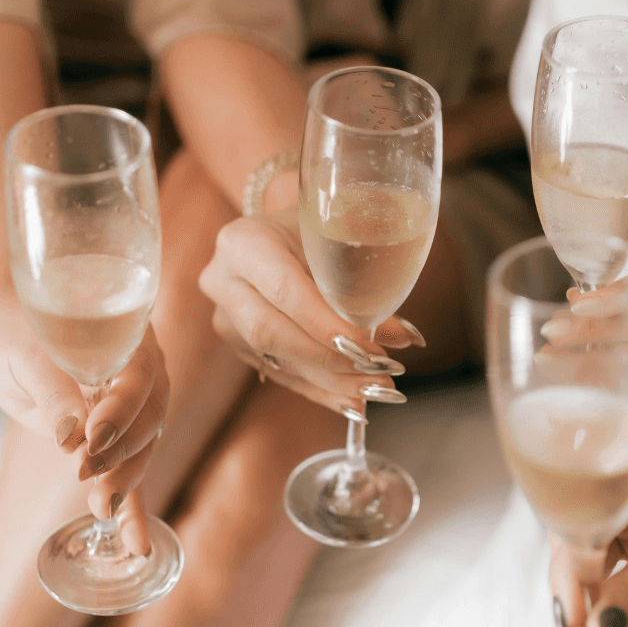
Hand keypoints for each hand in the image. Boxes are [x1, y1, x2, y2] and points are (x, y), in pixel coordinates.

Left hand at [0, 291, 168, 552]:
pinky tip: (137, 544)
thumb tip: (71, 435)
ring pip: (145, 447)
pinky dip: (133, 509)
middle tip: (86, 473)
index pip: (141, 376)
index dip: (123, 408)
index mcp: (132, 338)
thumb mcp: (27, 355)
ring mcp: (135, 408)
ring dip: (127, 479)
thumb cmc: (17, 331)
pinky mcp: (118, 440)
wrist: (9, 333)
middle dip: (124, 452)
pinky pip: (132, 472)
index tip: (93, 435)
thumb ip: (53, 389)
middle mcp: (142, 374)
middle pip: (151, 417)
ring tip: (102, 506)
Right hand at [198, 208, 424, 413]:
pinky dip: (319, 389)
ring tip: (374, 389)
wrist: (287, 232)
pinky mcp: (238, 344)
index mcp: (243, 242)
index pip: (284, 290)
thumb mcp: (341, 237)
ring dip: (329, 381)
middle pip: (270, 331)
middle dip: (327, 358)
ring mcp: (226, 317)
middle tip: (377, 372)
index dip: (325, 323)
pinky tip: (352, 400)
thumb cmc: (318, 226)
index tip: (367, 346)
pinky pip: (280, 374)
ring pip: (275, 359)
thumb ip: (367, 281)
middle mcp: (224, 280)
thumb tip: (403, 337)